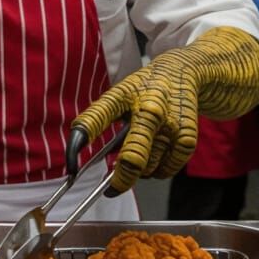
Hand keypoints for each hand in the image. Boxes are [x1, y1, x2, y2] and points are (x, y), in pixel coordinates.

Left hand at [67, 26, 258, 194]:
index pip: (96, 119)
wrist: (185, 71)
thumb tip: (90, 155)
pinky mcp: (187, 136)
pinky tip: (155, 161)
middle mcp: (148, 109)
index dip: (78, 145)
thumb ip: (103, 120)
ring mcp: (170, 124)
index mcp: (123, 95)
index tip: (71, 168)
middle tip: (111, 188)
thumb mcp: (120, 94)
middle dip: (120, 179)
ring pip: (149, 167)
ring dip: (139, 173)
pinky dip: (159, 171)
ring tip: (137, 162)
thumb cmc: (145, 88)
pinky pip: (167, 169)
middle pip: (132, 158)